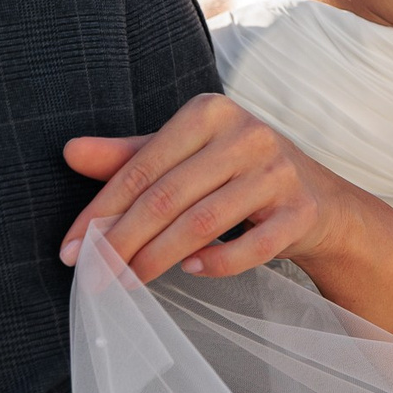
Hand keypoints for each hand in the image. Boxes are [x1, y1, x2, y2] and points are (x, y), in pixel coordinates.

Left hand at [58, 94, 346, 281]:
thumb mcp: (186, 155)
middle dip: (122, 242)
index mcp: (211, 111)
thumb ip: (131, 156)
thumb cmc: (238, 173)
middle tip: (92, 278)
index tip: (71, 249)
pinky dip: (219, 262)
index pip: (143, 165)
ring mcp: (278, 172)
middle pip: (168, 196)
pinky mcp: (302, 210)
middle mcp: (247, 133)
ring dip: (158, 259)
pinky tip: (192, 272)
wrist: (321, 200)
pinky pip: (253, 245)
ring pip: (204, 221)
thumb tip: (70, 151)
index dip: (102, 210)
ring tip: (127, 282)